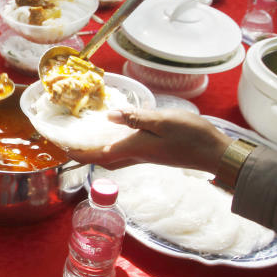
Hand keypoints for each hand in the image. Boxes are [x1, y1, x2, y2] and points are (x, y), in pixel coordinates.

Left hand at [66, 108, 230, 172]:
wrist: (216, 153)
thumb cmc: (191, 135)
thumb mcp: (163, 121)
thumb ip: (136, 119)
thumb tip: (108, 117)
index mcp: (134, 148)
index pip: (98, 155)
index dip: (78, 153)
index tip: (61, 148)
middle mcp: (136, 155)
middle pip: (102, 159)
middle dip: (83, 154)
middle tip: (69, 142)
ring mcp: (146, 156)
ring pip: (113, 156)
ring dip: (97, 150)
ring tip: (85, 137)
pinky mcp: (154, 153)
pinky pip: (125, 152)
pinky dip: (113, 145)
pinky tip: (116, 134)